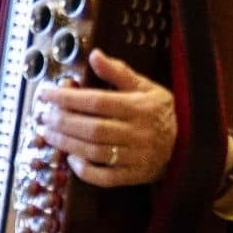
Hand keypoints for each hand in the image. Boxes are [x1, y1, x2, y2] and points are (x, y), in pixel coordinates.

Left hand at [34, 49, 176, 186]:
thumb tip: (94, 55)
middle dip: (63, 121)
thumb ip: (118, 71)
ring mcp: (136, 157)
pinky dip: (85, 171)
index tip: (46, 93)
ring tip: (47, 133)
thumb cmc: (159, 110)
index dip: (68, 97)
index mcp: (138, 107)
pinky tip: (71, 158)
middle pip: (92, 128)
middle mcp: (137, 132)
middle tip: (43, 115)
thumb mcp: (144, 85)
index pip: (97, 102)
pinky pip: (106, 178)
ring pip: (95, 152)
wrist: (189, 143)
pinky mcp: (135, 176)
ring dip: (67, 143)